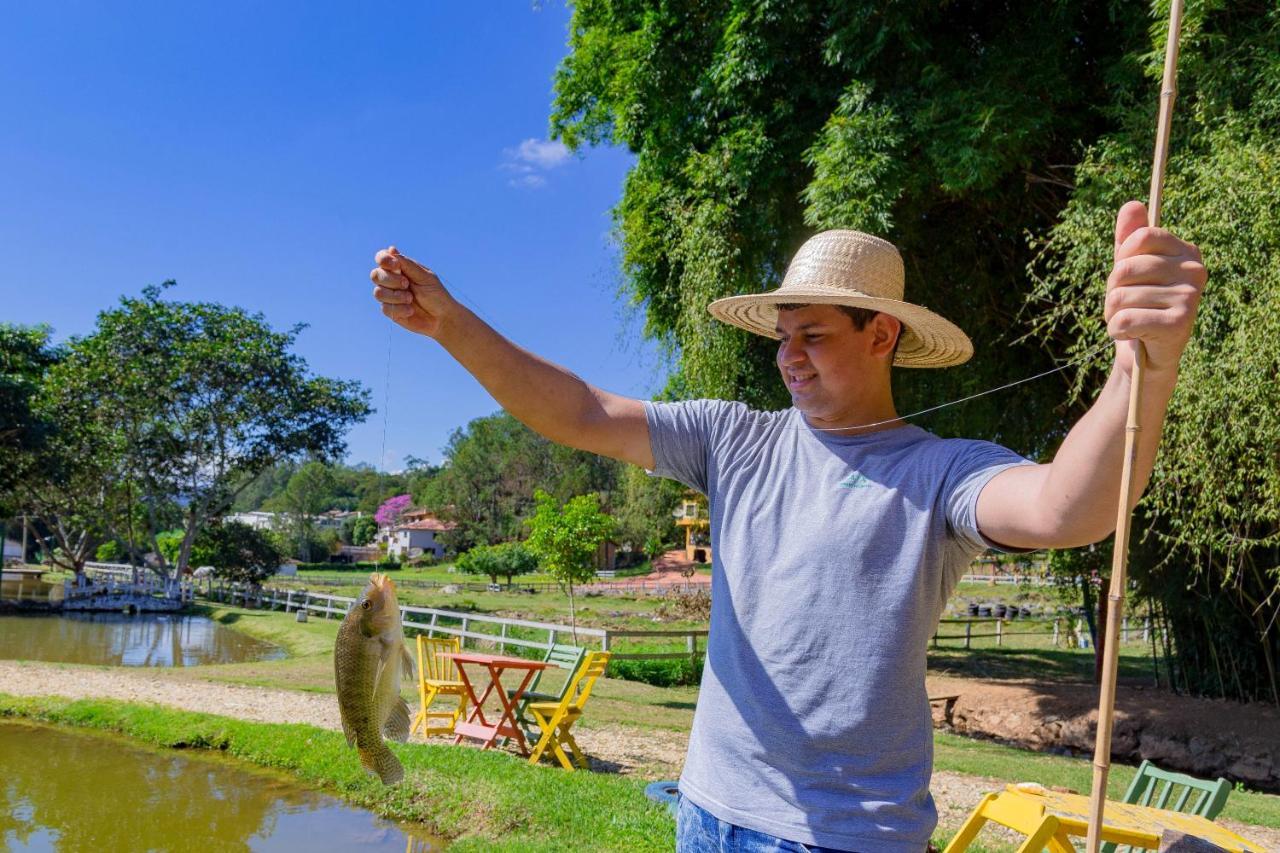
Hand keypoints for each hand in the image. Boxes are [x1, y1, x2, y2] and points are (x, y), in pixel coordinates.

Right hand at [370, 247, 456, 337]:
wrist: (442, 318)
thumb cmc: (436, 295)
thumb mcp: (425, 277)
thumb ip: (408, 265)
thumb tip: (391, 249)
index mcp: (400, 268)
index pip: (382, 258)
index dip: (383, 260)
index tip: (396, 266)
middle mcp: (391, 280)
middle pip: (376, 275)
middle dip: (390, 280)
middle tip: (407, 284)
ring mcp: (389, 296)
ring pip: (378, 292)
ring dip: (395, 296)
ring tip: (410, 299)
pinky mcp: (390, 311)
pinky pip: (385, 308)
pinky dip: (400, 309)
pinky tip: (411, 310)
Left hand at [1105, 200, 1206, 376]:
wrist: (1146, 356)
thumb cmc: (1138, 306)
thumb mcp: (1130, 269)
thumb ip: (1129, 238)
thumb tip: (1133, 204)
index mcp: (1186, 252)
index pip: (1141, 236)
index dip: (1121, 258)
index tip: (1127, 277)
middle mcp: (1195, 271)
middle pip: (1125, 268)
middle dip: (1112, 291)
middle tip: (1125, 306)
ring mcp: (1190, 297)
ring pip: (1120, 297)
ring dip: (1112, 314)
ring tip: (1131, 321)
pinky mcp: (1179, 324)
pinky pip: (1125, 319)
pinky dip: (1116, 330)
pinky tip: (1132, 335)